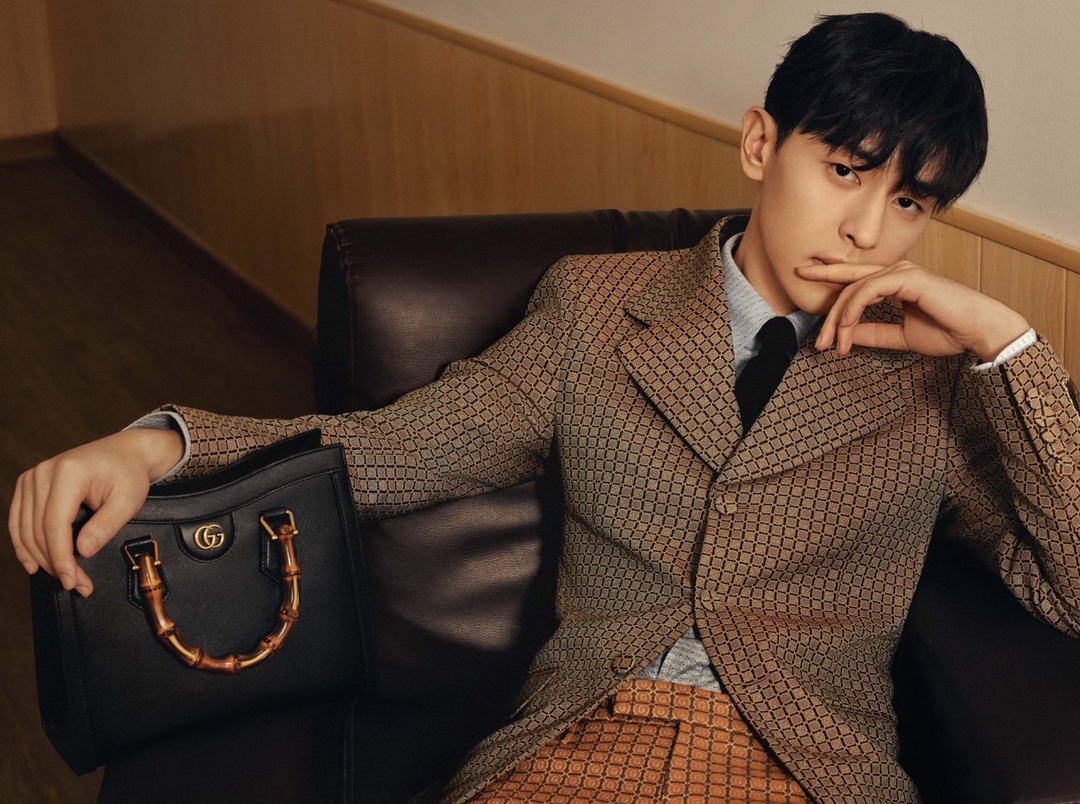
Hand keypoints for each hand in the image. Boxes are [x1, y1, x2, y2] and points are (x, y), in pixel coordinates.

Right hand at [8, 428, 183, 596]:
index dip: (61, 558)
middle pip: (38, 530)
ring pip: (25, 529)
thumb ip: (106, 526)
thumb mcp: (128, 500)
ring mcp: (32, 477)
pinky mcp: (28, 484)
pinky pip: (18, 521)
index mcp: (69, 472)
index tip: (72, 580)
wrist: (125, 452)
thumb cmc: (128, 474)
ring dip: (40, 558)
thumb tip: (82, 551)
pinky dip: (25, 545)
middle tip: (76, 584)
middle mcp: (44, 472)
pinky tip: (33, 563)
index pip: (54, 525)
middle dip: (55, 563)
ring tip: (63, 577)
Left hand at [797, 260, 1030, 360]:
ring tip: (830, 343)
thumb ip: (874, 333)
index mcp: (895, 282)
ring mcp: (902, 272)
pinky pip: (868, 290)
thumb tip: (847, 335)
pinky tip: (845, 328)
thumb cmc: (949, 332)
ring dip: (838, 318)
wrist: (978, 332)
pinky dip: (852, 310)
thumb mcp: (900, 336)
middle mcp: (896, 272)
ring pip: (854, 289)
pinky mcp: (908, 278)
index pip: (855, 279)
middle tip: (809, 320)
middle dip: (824, 294)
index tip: (804, 284)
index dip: (829, 279)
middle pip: (849, 281)